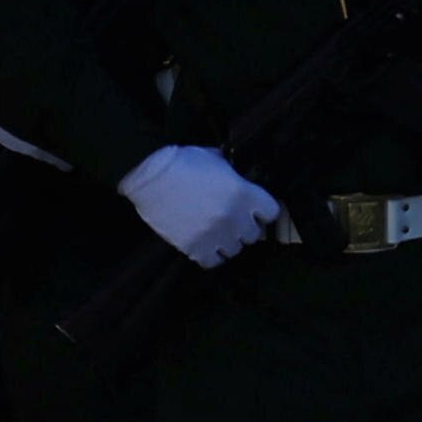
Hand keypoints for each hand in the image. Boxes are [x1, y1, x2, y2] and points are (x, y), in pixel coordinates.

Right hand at [123, 141, 283, 265]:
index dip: (262, 211)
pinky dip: (210, 254)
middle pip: (253, 235)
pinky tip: (204, 244)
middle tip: (231, 220)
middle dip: (243, 227)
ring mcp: (215, 235)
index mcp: (244, 192)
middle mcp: (234, 217)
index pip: (271, 212)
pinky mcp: (195, 248)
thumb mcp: (217, 159)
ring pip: (234, 250)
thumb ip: (234, 174)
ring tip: (216, 233)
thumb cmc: (183, 161)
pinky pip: (213, 262)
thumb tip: (239, 178)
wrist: (150, 175)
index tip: (255, 210)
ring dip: (227, 242)